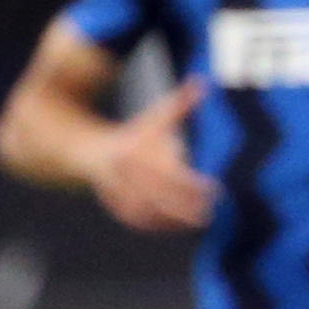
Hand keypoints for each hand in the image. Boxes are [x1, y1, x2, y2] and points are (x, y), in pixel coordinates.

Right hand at [87, 77, 217, 233]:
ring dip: (174, 220)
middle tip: (210, 213)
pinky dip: (159, 226)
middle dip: (186, 207)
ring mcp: (115, 190)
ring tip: (198, 221)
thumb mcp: (156, 117)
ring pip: (148, 212)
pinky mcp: (114, 205)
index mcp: (134, 149)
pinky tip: (178, 226)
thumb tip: (203, 82)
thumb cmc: (136, 133)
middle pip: (159, 196)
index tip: (216, 189)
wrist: (92, 150)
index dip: (193, 185)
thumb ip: (181, 103)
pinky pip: (138, 221)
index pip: (169, 173)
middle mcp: (123, 172)